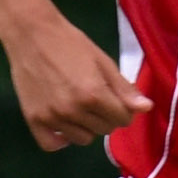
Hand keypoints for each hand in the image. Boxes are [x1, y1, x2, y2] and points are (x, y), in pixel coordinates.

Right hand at [3, 17, 147, 152]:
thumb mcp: (102, 61)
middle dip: (106, 117)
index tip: (116, 98)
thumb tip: (147, 108)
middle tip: (96, 99)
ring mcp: (51, 117)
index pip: (123, 119)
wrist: (31, 34)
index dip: (124, 109)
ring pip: (82, 139)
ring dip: (86, 127)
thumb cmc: (70, 43)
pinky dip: (60, 138)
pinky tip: (63, 124)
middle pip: (104, 130)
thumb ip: (124, 89)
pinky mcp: (33, 119)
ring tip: (79, 107)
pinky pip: (51, 144)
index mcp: (94, 94)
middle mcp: (73, 110)